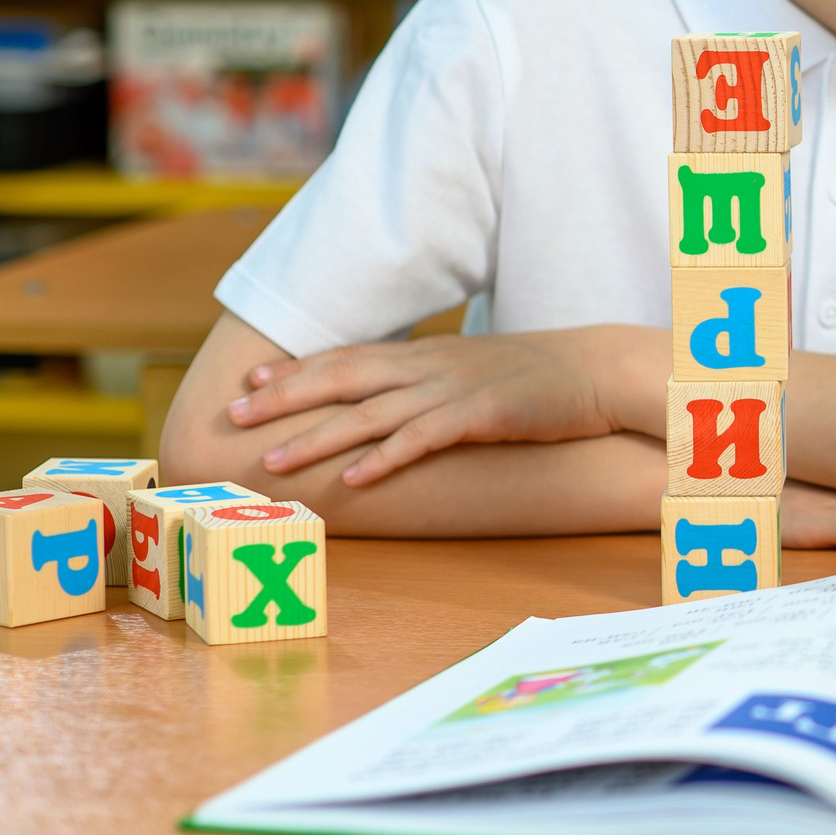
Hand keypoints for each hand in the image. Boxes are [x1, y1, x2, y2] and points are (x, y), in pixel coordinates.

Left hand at [228, 331, 630, 487]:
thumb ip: (433, 383)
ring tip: (275, 461)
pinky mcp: (484, 414)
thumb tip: (396, 405)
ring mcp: (455, 389)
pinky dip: (387, 458)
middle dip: (285, 397)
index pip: (348, 355)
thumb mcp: (476, 371)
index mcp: (427, 355)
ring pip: (373, 413)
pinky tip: (357, 479)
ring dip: (320, 436)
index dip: (296, 369)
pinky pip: (425, 438)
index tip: (249, 381)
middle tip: (236, 415)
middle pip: (344, 377)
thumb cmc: (540, 377)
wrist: (599, 370)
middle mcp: (431, 367)